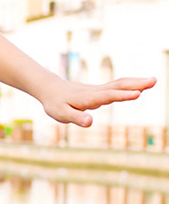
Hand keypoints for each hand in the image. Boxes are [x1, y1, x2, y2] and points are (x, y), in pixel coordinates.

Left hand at [38, 76, 155, 127]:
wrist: (50, 89)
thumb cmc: (55, 104)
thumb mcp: (61, 114)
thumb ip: (76, 118)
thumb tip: (90, 122)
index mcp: (87, 98)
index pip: (106, 96)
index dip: (121, 95)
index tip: (137, 93)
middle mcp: (95, 92)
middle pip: (117, 86)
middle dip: (135, 84)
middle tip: (153, 81)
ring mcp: (98, 90)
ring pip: (118, 84)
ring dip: (135, 82)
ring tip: (153, 81)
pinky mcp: (99, 90)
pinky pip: (117, 86)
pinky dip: (130, 84)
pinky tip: (140, 86)